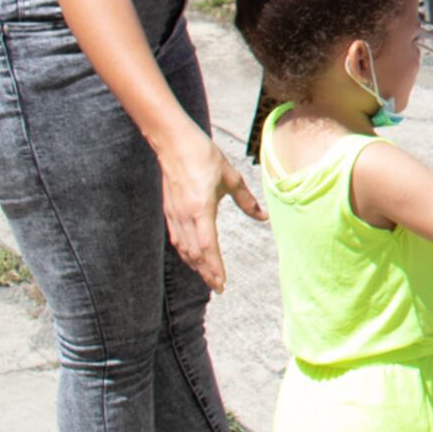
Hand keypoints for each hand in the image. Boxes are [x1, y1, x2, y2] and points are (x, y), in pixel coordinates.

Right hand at [160, 131, 264, 292]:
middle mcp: (185, 216)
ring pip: (184, 248)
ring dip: (196, 265)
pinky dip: (186, 252)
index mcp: (201, 210)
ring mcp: (174, 215)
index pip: (208, 247)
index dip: (215, 268)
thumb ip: (247, 200)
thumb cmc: (204, 157)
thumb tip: (263, 217)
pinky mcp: (169, 211)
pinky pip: (177, 238)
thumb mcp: (231, 178)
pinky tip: (193, 258)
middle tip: (218, 288)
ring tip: (208, 277)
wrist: (174, 143)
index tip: (222, 283)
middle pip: (195, 254)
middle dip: (206, 273)